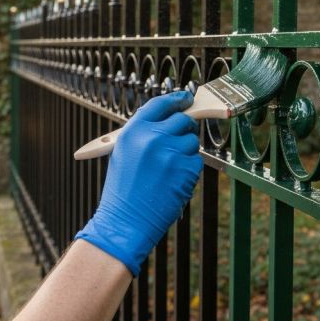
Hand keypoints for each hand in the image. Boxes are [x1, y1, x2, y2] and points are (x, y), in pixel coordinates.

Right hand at [75, 91, 202, 275]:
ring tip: (169, 169)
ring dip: (186, 152)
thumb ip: (143, 134)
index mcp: (134, 131)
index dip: (176, 99)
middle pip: (182, 119)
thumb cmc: (123, 190)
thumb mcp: (124, 153)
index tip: (185, 99)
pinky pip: (196, 160)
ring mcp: (171, 152)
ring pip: (192, 141)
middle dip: (184, 128)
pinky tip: (174, 180)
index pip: (160, 104)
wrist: (126, 221)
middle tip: (180, 139)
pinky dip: (189, 169)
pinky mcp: (186, 168)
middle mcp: (153, 137)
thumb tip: (166, 121)